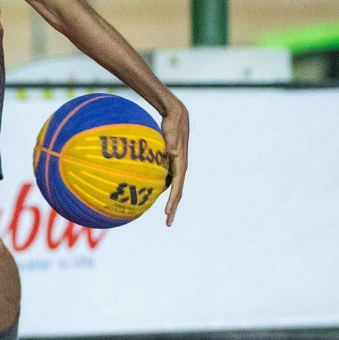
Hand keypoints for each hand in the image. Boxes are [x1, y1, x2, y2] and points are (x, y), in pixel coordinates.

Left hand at [159, 99, 188, 226]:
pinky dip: (166, 190)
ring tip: (166, 215)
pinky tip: (157, 195)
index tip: (166, 213)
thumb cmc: (172, 123)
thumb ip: (172, 142)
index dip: (172, 201)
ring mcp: (178, 166)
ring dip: (171, 202)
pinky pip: (170, 180)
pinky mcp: (173, 163)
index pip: (177, 187)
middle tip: (168, 224)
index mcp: (181, 164)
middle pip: (178, 193)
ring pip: (175, 188)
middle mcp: (181, 168)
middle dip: (173, 209)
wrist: (177, 116)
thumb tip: (172, 153)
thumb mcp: (171, 131)